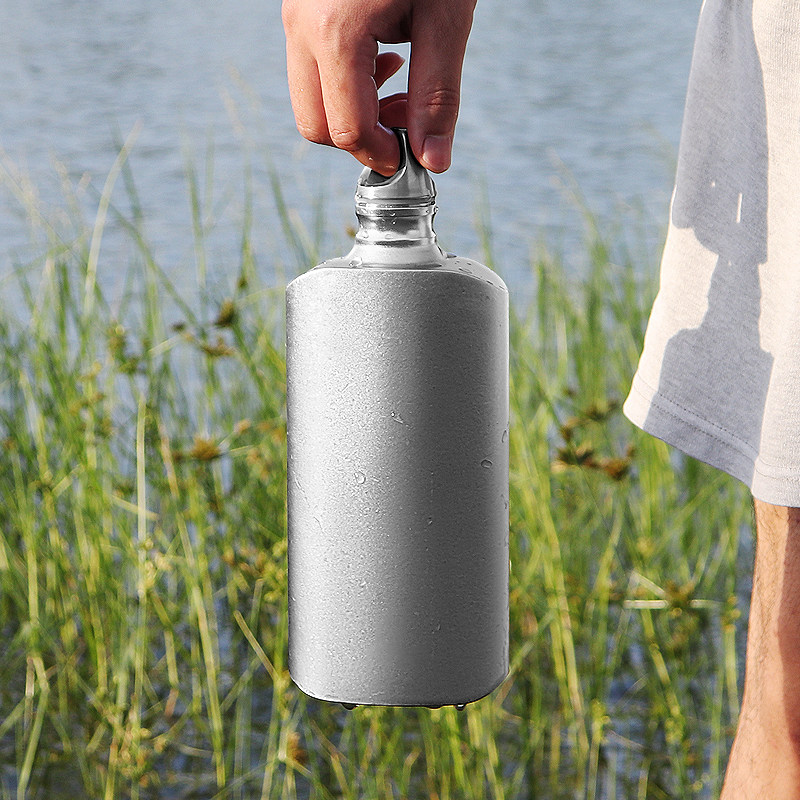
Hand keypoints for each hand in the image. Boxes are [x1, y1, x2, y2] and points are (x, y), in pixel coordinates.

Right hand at [282, 0, 475, 174]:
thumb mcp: (445, 19)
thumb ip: (438, 94)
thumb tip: (434, 159)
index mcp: (336, 34)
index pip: (347, 129)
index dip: (381, 156)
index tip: (411, 157)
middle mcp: (302, 28)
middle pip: (315, 124)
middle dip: (360, 139)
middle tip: (403, 126)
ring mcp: (295, 16)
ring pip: (308, 99)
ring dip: (352, 112)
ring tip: (399, 88)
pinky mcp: (301, 9)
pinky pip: (309, 69)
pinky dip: (343, 83)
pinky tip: (383, 60)